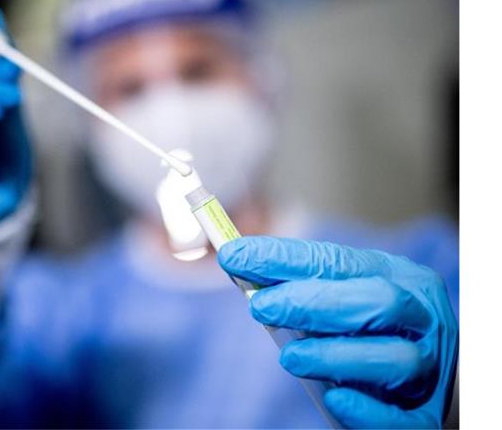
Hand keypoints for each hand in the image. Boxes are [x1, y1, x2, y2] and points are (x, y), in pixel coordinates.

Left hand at [218, 236, 457, 428]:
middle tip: (261, 307)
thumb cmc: (372, 336)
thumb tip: (240, 264)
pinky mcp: (426, 417)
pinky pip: (402, 416)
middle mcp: (423, 319)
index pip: (340, 262)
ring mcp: (432, 369)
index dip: (285, 258)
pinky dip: (367, 408)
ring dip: (335, 355)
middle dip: (314, 302)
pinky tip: (335, 397)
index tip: (236, 256)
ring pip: (395, 358)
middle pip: (378, 301)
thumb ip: (304, 286)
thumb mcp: (344, 301)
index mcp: (401, 278)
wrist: (428, 390)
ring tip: (289, 358)